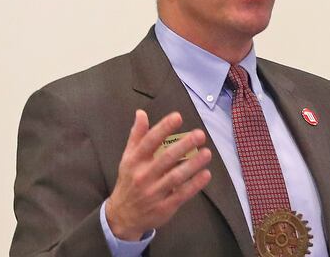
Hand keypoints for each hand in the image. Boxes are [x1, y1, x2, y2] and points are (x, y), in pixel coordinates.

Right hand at [105, 110, 211, 239]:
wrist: (122, 216)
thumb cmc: (129, 181)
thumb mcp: (128, 158)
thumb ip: (137, 136)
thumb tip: (141, 113)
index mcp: (135, 161)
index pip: (149, 142)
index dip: (163, 128)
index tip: (177, 117)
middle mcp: (143, 175)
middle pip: (166, 158)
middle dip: (184, 145)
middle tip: (200, 134)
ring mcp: (154, 192)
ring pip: (176, 176)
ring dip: (193, 164)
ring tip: (207, 153)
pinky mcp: (164, 207)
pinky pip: (182, 194)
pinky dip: (195, 185)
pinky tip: (206, 174)